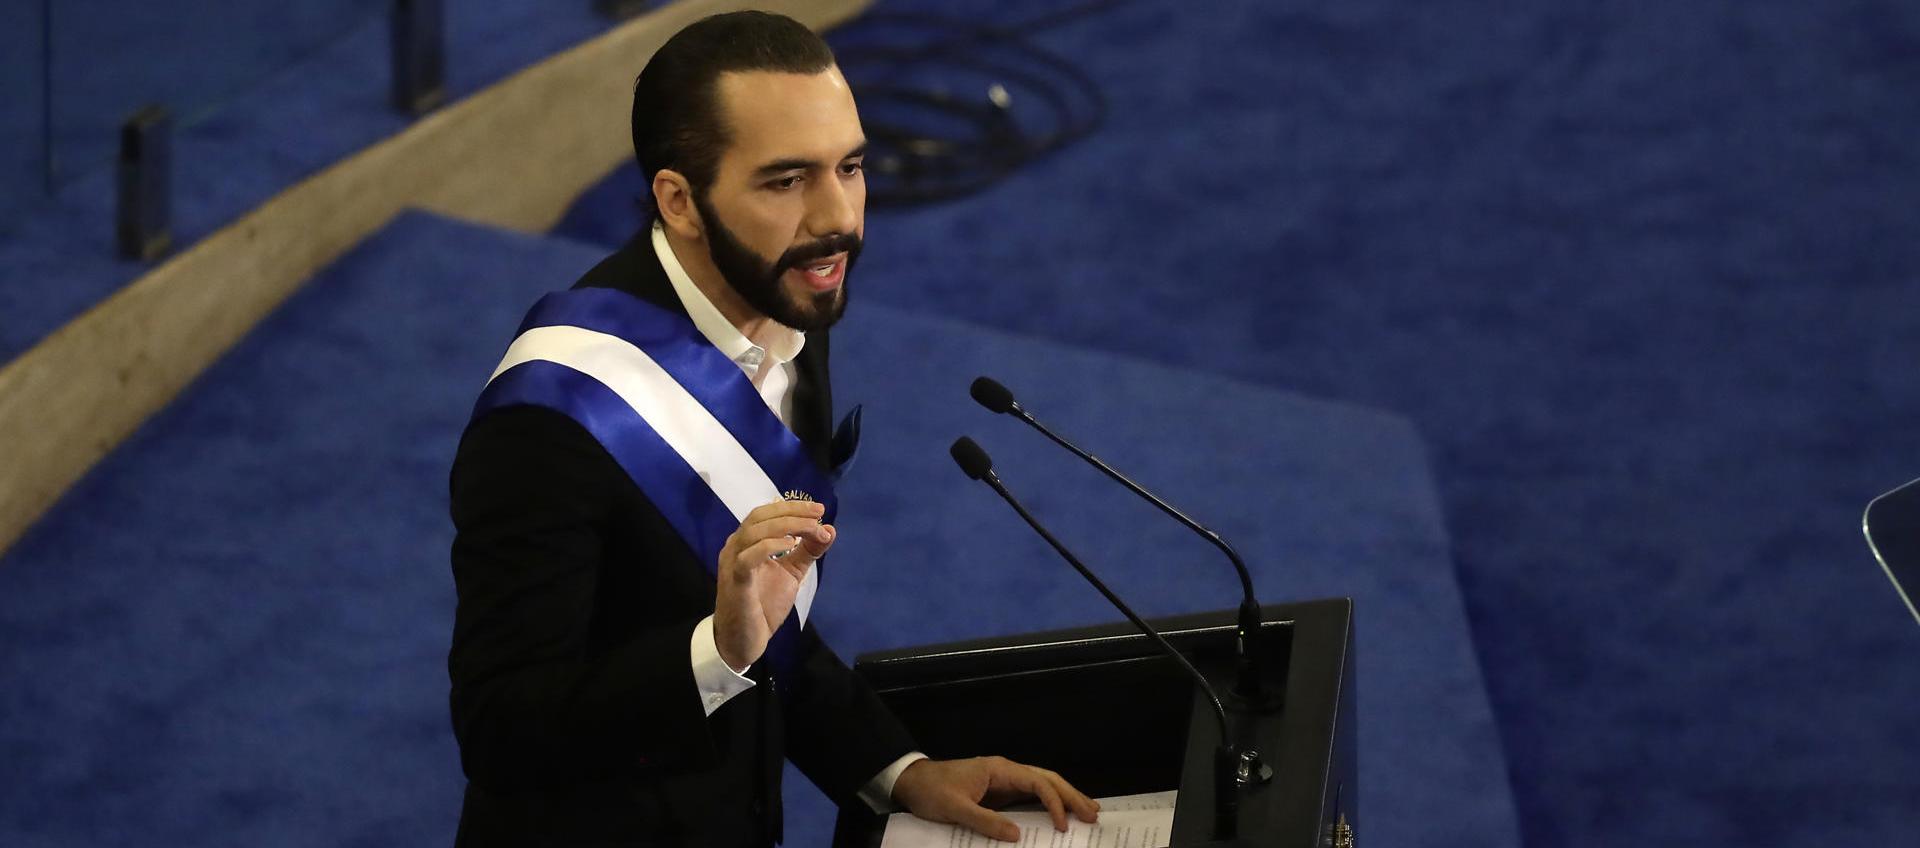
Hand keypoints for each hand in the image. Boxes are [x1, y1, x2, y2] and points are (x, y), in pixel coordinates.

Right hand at [712, 499, 833, 669]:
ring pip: (753, 532)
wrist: (744, 640)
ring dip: (785, 526)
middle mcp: (736, 547)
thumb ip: (807, 552)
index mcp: (747, 542)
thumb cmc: (763, 605)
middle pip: (759, 516)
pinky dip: (768, 546)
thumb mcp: (791, 573)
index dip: (792, 507)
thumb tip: (829, 530)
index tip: (819, 510)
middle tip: (818, 514)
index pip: (766, 514)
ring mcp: (732, 563)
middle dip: (791, 511)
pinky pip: (747, 558)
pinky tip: (790, 545)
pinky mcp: (736, 582)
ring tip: (811, 528)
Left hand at [891, 756, 1099, 842]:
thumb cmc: (931, 791)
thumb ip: (986, 821)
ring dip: (1064, 798)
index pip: (1037, 782)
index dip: (1054, 802)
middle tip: (1094, 814)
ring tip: (1087, 811)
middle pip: (1046, 779)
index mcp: (999, 770)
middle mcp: (1005, 772)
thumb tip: (1019, 835)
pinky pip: (1028, 797)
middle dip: (1071, 796)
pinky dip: (1047, 805)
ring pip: (1041, 785)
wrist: (911, 782)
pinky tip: (1058, 815)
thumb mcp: (955, 809)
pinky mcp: (998, 793)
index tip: (1063, 824)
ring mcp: (1003, 782)